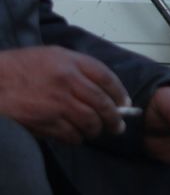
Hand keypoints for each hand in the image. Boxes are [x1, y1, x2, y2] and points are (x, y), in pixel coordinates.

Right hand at [0, 47, 127, 143]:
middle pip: (102, 103)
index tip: (124, 104)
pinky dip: (77, 138)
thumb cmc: (21, 67)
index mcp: (71, 61)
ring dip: (97, 130)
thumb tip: (102, 87)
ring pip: (90, 121)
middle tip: (118, 126)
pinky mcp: (44, 121)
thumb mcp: (52, 56)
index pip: (107, 78)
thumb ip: (78, 67)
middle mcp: (68, 81)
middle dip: (114, 118)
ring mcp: (57, 103)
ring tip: (96, 132)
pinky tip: (77, 137)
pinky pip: (70, 134)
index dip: (120, 93)